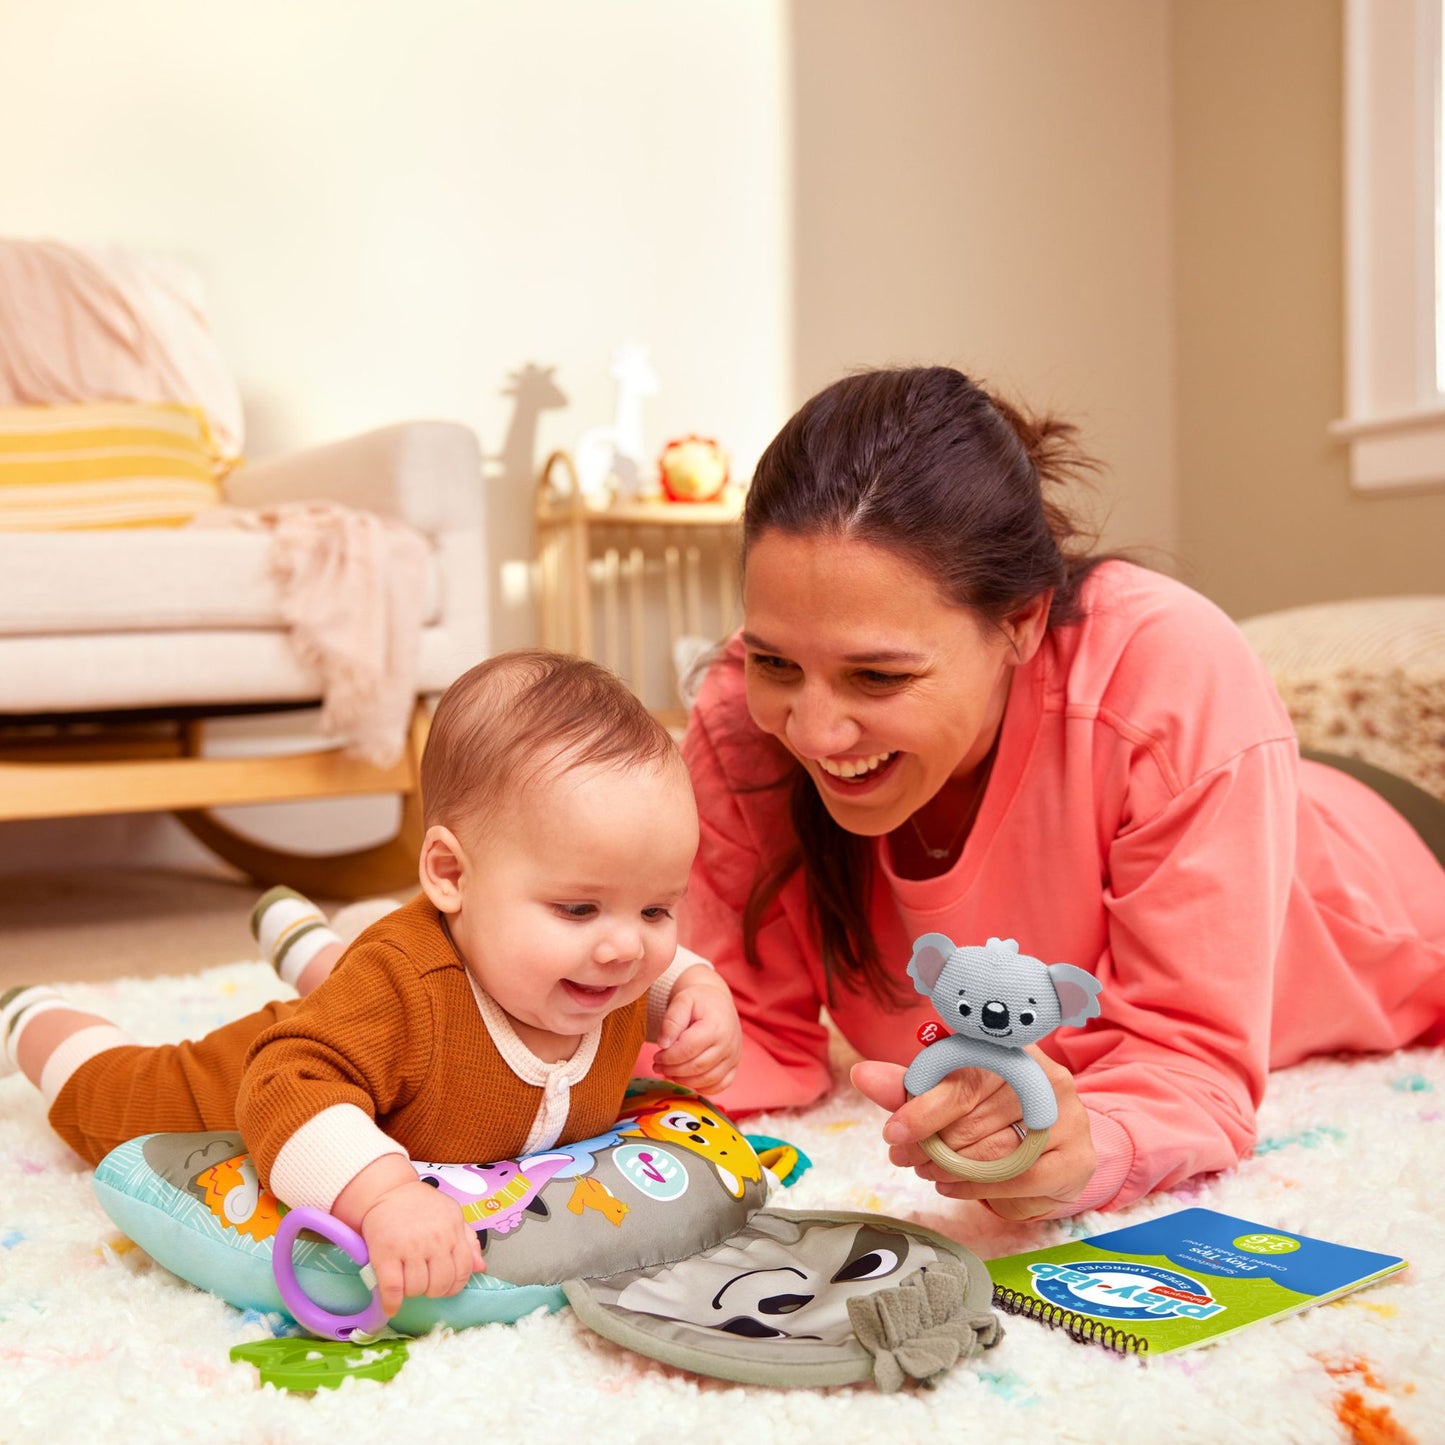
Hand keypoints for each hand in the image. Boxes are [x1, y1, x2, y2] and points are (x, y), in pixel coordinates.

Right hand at [334, 1160, 484, 1316]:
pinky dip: (392, 1303)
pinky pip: (393, 1289)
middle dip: (434, 1291)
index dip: (455, 1285)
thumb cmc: (420, 1205)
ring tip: (408, 1284)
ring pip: (417, 1288)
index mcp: (453, 1230)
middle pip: (441, 1284)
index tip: (445, 1286)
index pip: (464, 1269)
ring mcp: (410, 1247)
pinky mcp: (385, 1253)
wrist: (387, 1191)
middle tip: (425, 1284)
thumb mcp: (451, 1215)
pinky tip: (392, 1306)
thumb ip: (468, 1241)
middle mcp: (435, 1239)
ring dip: (412, 1293)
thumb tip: (481, 1267)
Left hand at [651, 965, 741, 1094]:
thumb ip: (671, 1021)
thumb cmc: (698, 1001)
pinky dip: (702, 1088)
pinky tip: (687, 1079)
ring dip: (684, 1081)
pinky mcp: (734, 1066)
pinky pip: (720, 1086)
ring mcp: (734, 1057)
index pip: (688, 1049)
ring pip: (708, 1080)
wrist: (717, 1002)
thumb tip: (663, 1045)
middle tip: (658, 1066)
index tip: (656, 1056)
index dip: (669, 1056)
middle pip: (697, 1067)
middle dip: (672, 1070)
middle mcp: (729, 1044)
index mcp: (716, 1026)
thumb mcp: (682, 1001)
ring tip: (669, 1072)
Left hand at [849, 1047, 1095, 1219]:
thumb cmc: (992, 1113)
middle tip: (901, 1155)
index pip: (964, 1075)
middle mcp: (1046, 1077)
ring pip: (993, 1150)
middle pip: (976, 1116)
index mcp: (1012, 1048)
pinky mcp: (1075, 1159)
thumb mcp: (950, 1093)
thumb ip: (909, 1086)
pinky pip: (1017, 1180)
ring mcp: (1067, 1118)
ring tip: (925, 1169)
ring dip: (949, 1167)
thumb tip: (862, 1074)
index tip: (892, 1130)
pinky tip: (953, 1186)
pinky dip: (977, 1188)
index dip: (924, 1105)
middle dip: (930, 1142)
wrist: (1052, 1147)